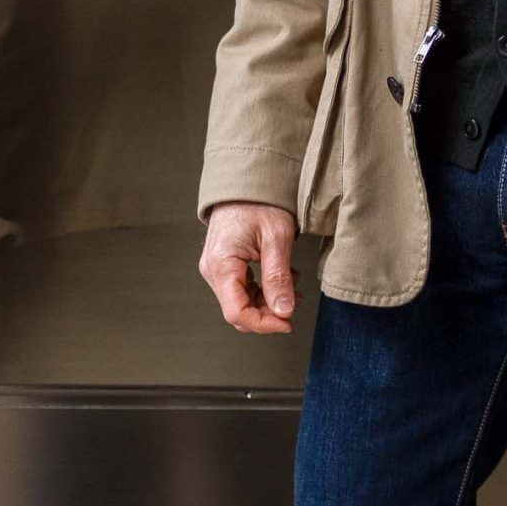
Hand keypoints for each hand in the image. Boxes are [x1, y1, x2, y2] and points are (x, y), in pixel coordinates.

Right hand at [199, 201, 298, 333]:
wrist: (245, 181)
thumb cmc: (259, 202)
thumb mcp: (276, 238)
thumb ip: (278, 277)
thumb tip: (283, 311)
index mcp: (221, 264)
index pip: (237, 312)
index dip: (263, 324)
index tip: (287, 322)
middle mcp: (213, 269)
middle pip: (238, 310)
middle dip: (268, 314)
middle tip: (294, 303)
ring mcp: (216, 267)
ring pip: (241, 301)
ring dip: (268, 302)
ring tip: (293, 288)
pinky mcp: (224, 264)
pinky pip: (241, 289)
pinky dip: (262, 290)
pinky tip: (282, 279)